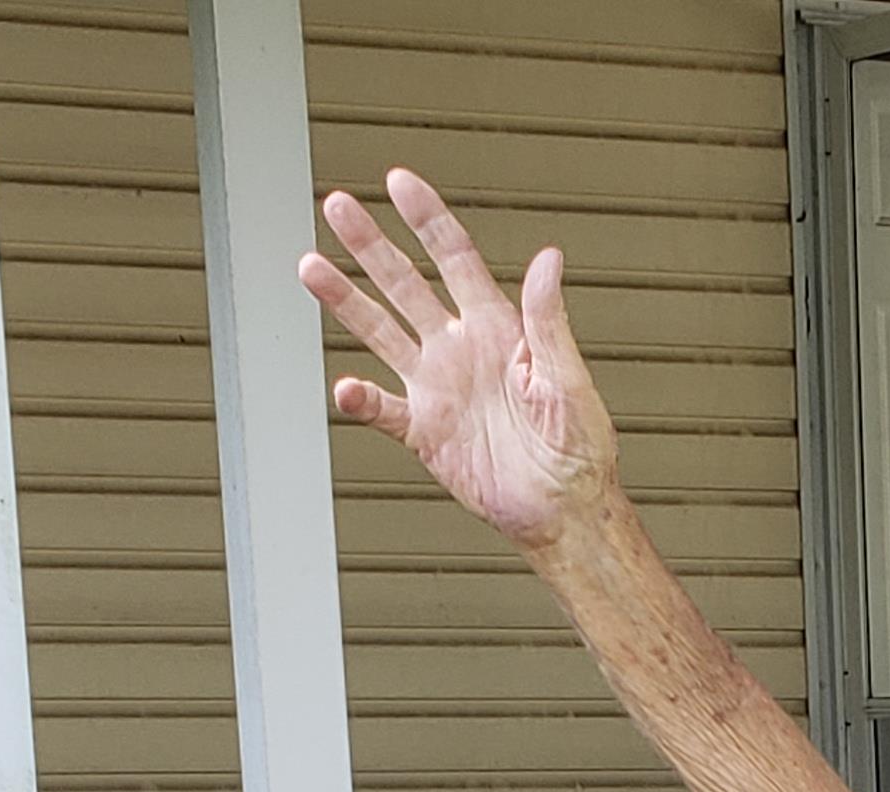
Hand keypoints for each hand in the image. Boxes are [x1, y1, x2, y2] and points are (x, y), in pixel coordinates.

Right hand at [300, 169, 617, 552]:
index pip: (454, 258)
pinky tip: (345, 388)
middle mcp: (459, 349)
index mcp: (497, 328)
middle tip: (337, 206)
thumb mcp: (568, 378)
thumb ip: (548, 319)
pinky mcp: (424, 432)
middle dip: (370, 245)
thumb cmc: (579, 449)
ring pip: (380, 333)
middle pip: (404, 283)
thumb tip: (549, 258)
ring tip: (310, 266)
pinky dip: (362, 401)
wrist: (563, 511)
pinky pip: (383, 410)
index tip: (398, 182)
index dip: (426, 219)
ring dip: (346, 301)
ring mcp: (437, 388)